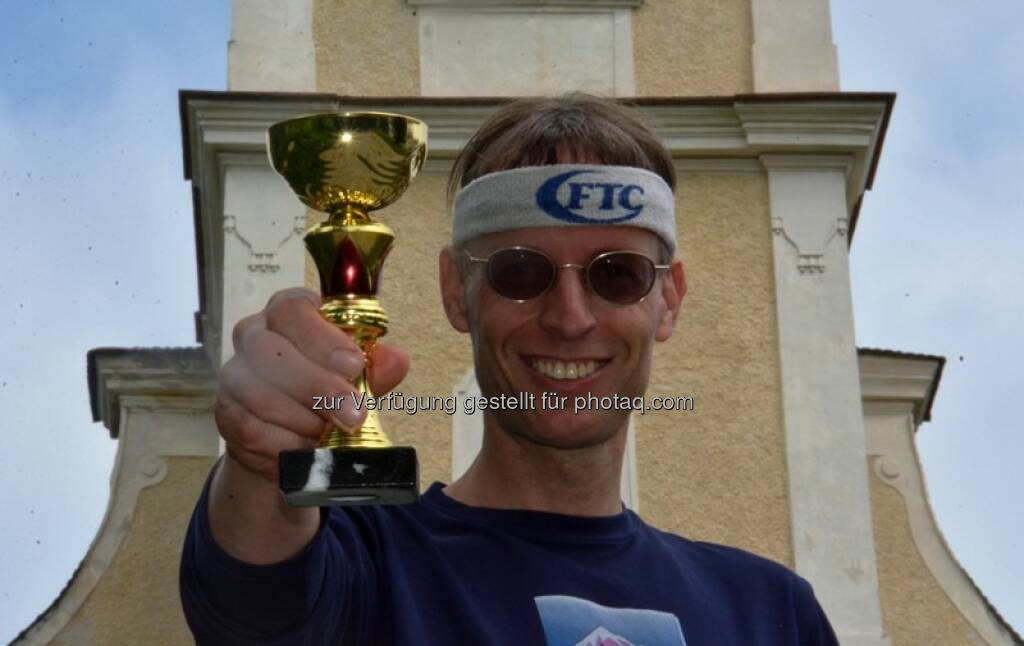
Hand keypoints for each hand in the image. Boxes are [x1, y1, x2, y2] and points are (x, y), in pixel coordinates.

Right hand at [215, 288, 409, 484]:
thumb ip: (376, 367)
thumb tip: (396, 360)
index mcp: (288, 312)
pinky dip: (287, 443)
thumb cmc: (327, 391)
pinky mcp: (226, 413)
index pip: (292, 309)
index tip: (354, 365)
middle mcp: (254, 334)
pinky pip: (253, 428)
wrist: (289, 438)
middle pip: (271, 351)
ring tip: (331, 432)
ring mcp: (235, 374)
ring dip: (304, 419)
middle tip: (354, 413)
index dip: (322, 339)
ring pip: (261, 394)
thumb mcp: (357, 376)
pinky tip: (307, 446)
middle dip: (318, 386)